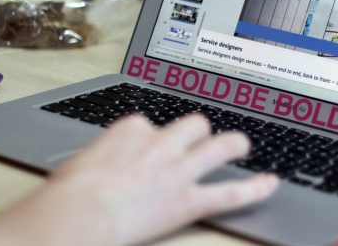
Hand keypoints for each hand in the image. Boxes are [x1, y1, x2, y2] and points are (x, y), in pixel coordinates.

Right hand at [0, 114, 278, 245]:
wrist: (77, 214)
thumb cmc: (68, 192)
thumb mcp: (79, 162)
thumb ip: (100, 157)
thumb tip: (97, 166)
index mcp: (130, 129)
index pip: (149, 123)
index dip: (151, 137)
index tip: (148, 146)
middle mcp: (159, 143)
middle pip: (191, 124)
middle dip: (197, 130)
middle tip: (199, 138)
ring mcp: (178, 169)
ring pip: (218, 145)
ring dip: (233, 144)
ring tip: (241, 145)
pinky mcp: (188, 200)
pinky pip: (229, 192)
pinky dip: (254, 188)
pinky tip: (269, 183)